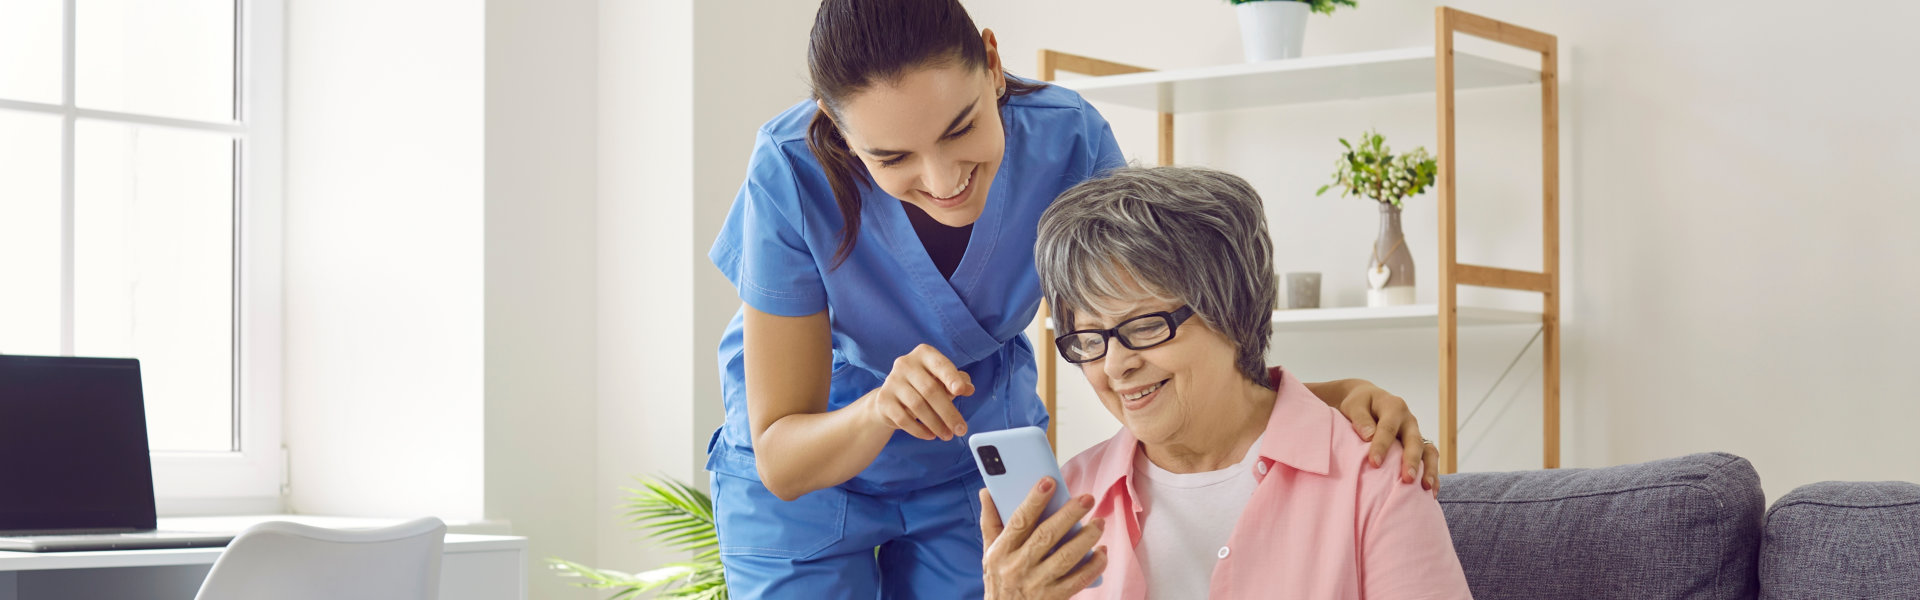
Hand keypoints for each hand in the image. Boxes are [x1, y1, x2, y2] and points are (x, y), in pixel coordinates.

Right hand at [863, 344, 974, 440]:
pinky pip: (903, 418)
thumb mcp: (942, 380)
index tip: (961, 391)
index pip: (940, 365)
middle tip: (961, 430)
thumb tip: (968, 388)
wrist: (892, 397)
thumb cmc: (924, 385)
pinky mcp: (883, 399)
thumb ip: (958, 381)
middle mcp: (905, 363)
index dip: (951, 377)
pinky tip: (930, 435)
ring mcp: (892, 381)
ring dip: (936, 424)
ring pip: (917, 406)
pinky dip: (919, 430)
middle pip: (930, 390)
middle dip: (948, 413)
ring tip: (947, 435)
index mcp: (924, 354)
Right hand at [980, 478, 1106, 599]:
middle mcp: (1018, 566)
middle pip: (1047, 536)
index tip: (1049, 482)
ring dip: (1086, 538)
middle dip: (1069, 515)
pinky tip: (1102, 552)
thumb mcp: (988, 553)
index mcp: (1001, 551)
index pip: (1019, 521)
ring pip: (1066, 557)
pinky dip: (1094, 565)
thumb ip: (990, 521)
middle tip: (1087, 499)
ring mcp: (1037, 584)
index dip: (1034, 500)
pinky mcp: (1055, 598)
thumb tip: (986, 491)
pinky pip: (1079, 580)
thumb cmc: (998, 581)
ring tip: (1099, 523)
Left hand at [1333, 381, 1441, 493]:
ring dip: (1429, 470)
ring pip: (1428, 451)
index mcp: (1394, 407)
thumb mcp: (1354, 405)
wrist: (1369, 401)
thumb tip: (1368, 436)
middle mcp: (1409, 421)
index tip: (1375, 463)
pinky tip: (1430, 493)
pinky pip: (1430, 460)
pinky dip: (1432, 475)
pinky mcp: (1418, 446)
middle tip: (1407, 478)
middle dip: (1411, 460)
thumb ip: (1360, 418)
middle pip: (1414, 441)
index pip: (1388, 428)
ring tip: (1425, 488)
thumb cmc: (1359, 405)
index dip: (1382, 446)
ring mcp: (1416, 434)